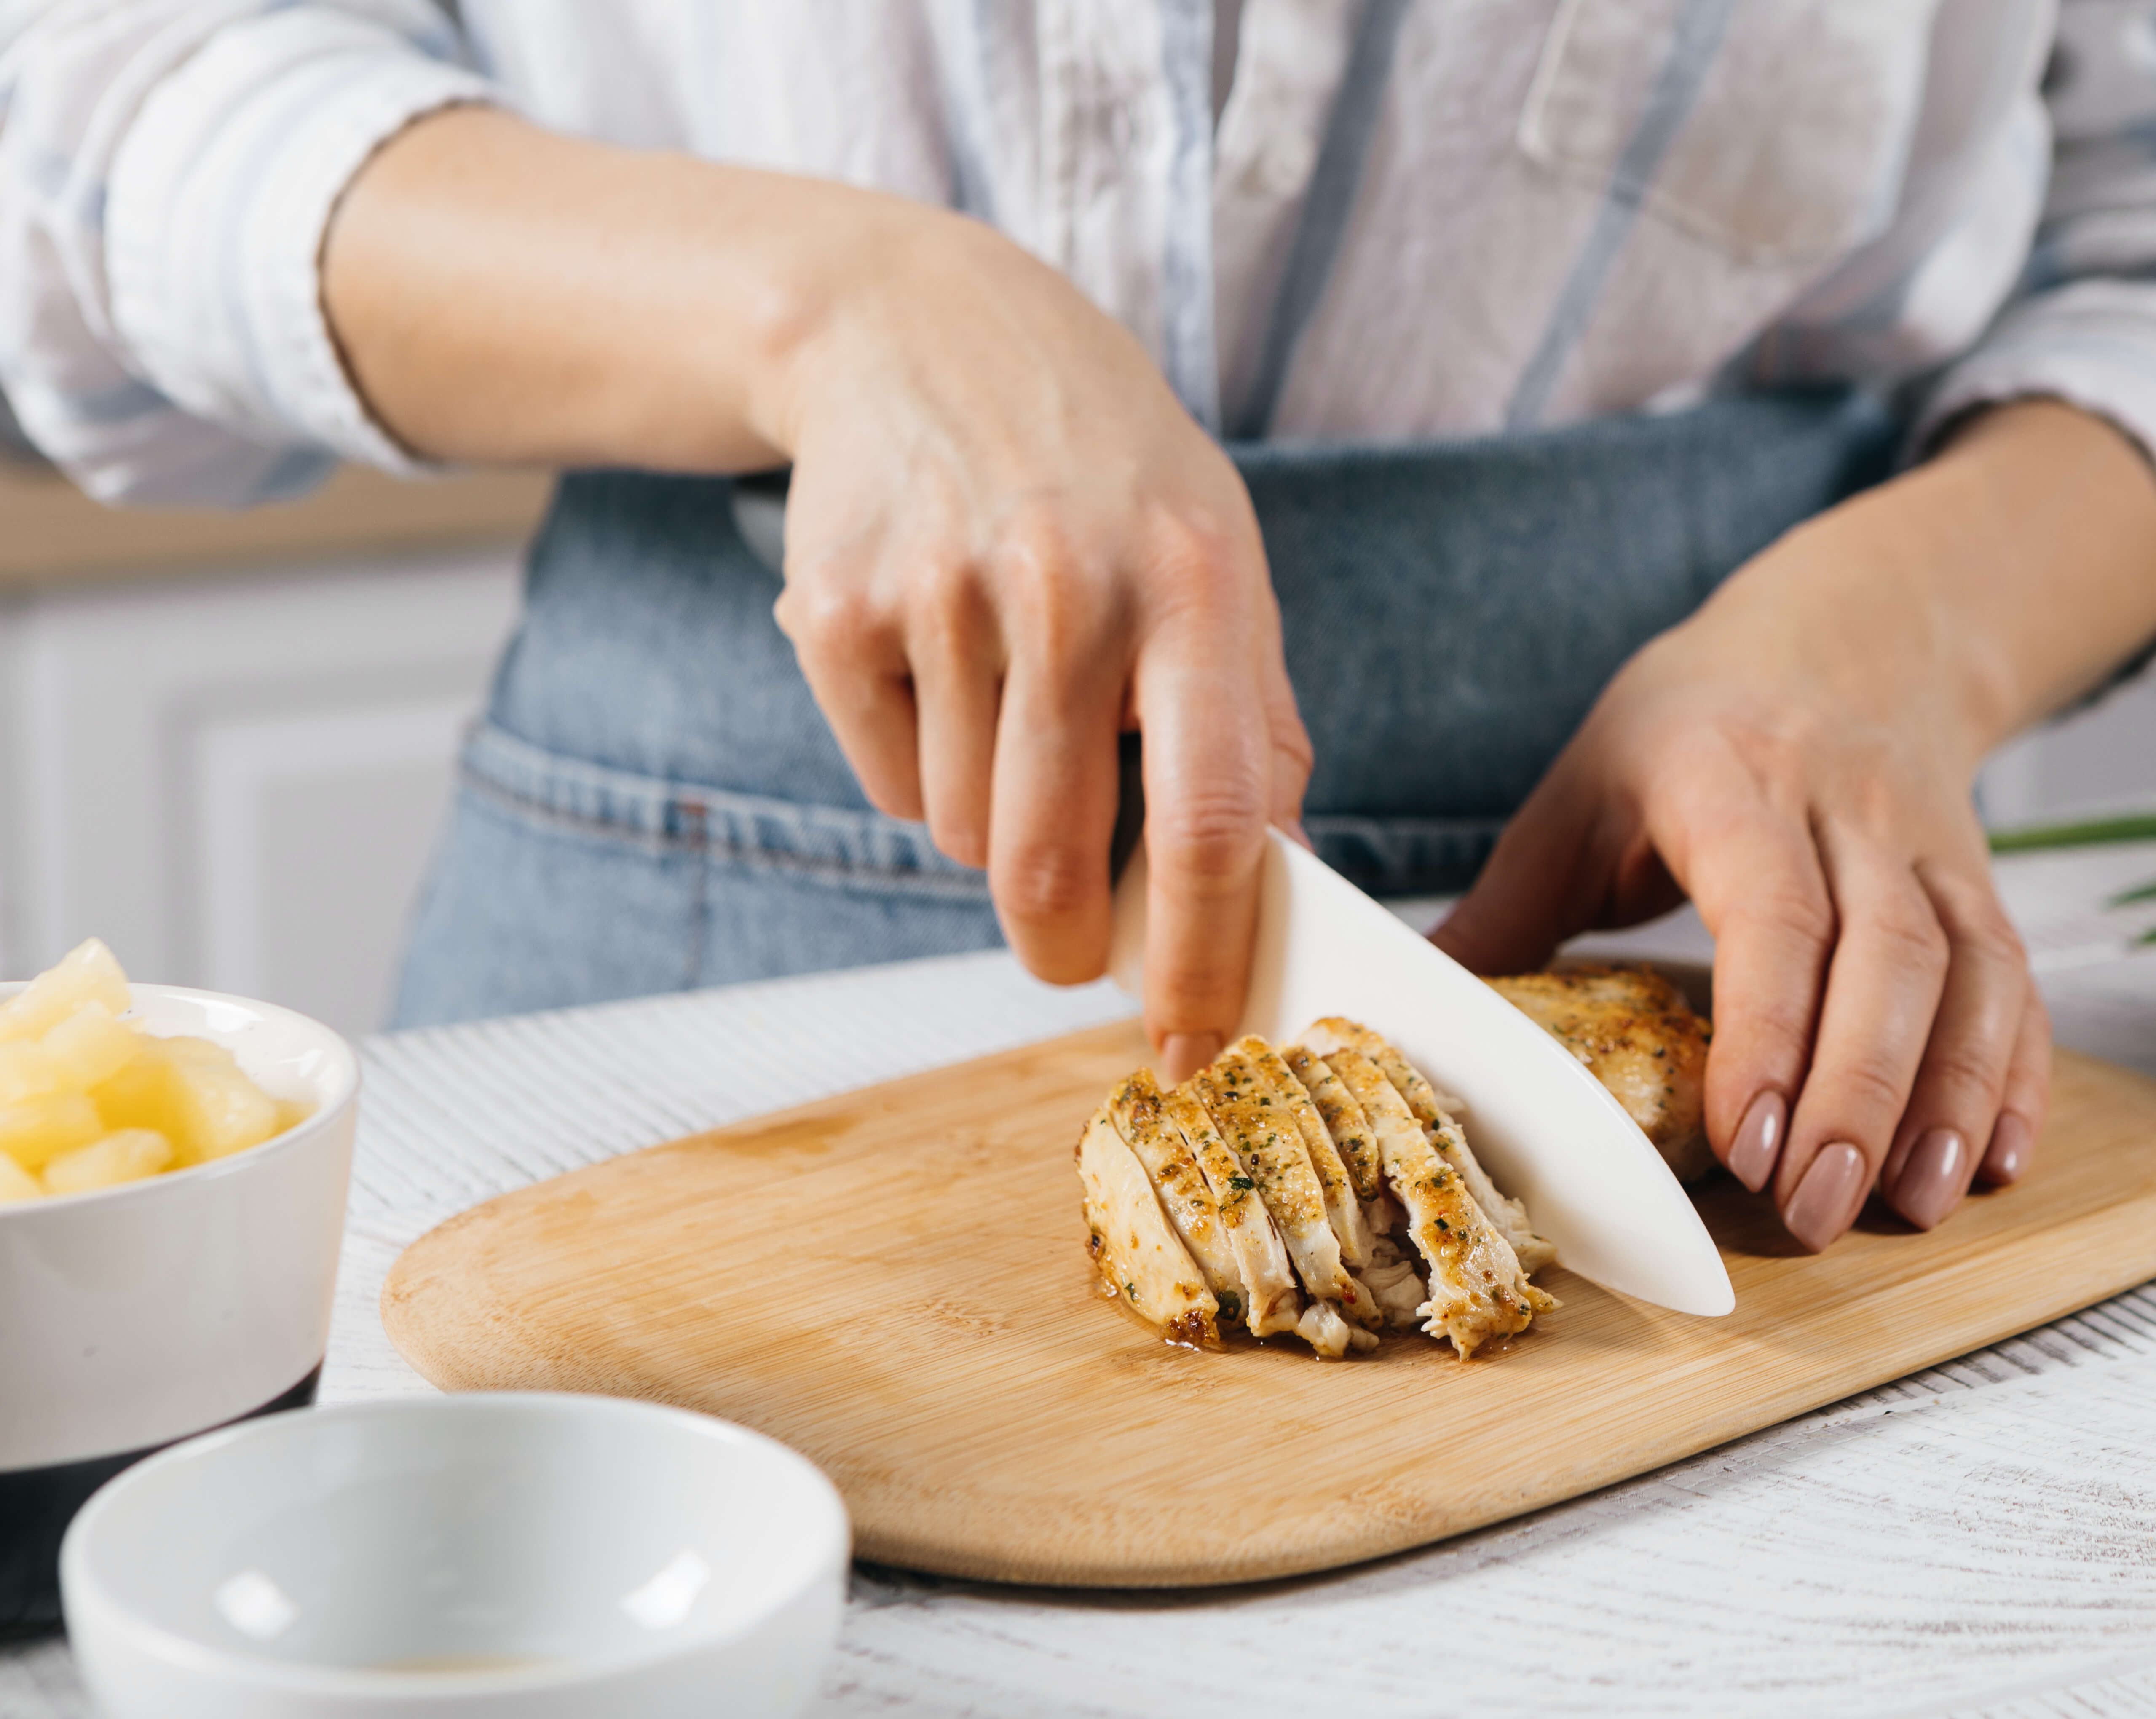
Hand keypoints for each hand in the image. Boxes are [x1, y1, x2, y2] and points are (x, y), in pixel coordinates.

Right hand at [323, 110, 1307, 1079]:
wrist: (924, 329)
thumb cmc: (1103, 473)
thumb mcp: (1218, 557)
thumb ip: (1255, 723)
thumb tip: (1275, 887)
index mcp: (1192, 585)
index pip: (1212, 820)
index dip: (1204, 960)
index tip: (1196, 1050)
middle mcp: (1066, 586)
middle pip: (1049, 867)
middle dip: (1064, 947)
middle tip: (1074, 943)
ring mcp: (941, 593)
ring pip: (964, 840)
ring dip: (994, 828)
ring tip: (1011, 711)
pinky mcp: (835, 610)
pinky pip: (891, 786)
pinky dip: (922, 769)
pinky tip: (941, 666)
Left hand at [1432, 401, 2155, 1248]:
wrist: (1846, 630)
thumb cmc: (1690, 721)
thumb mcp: (1585, 785)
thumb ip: (1509, 905)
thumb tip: (1408, 1012)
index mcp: (1732, 778)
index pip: (1771, 912)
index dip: (1767, 1030)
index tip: (1744, 1141)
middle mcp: (1848, 809)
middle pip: (1884, 958)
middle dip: (1857, 1095)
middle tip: (1815, 1208)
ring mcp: (1930, 846)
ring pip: (1965, 975)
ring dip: (1945, 1099)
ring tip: (1907, 1204)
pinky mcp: (1980, 882)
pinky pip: (2014, 980)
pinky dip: (2011, 1074)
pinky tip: (1994, 1159)